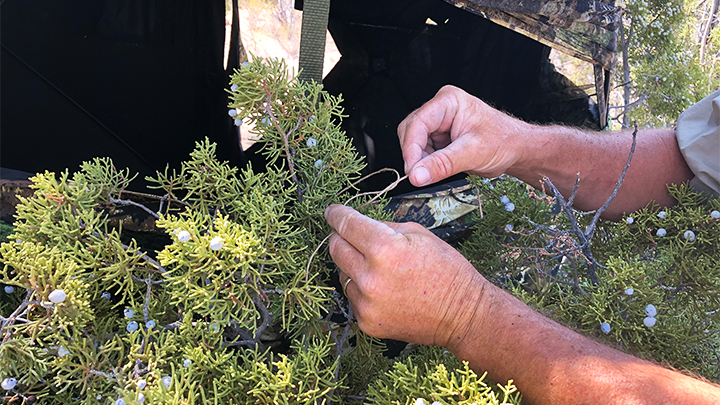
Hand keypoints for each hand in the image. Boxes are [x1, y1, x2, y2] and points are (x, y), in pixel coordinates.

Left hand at [324, 204, 486, 346]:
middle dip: (340, 237)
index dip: (336, 214)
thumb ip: (384, 226)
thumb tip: (360, 223)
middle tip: (349, 234)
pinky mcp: (367, 322)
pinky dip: (362, 289)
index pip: (346, 224)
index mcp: (384, 249)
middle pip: (335, 248)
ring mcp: (367, 303)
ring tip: (379, 267)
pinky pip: (353, 297)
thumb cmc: (447, 271)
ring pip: (342, 274)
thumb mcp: (419, 233)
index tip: (332, 211)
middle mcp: (370, 278)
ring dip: (352, 265)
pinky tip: (384, 289)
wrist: (463, 314)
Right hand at [398, 85, 530, 186]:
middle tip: (422, 175)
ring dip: (421, 161)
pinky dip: (427, 164)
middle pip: (410, 132)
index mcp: (448, 102)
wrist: (516, 149)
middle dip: (415, 155)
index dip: (411, 149)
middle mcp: (440, 109)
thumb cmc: (503, 141)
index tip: (412, 172)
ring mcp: (438, 123)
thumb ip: (442, 164)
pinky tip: (442, 168)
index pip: (417, 124)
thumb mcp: (472, 153)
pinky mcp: (439, 138)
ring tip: (442, 169)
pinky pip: (422, 152)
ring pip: (414, 143)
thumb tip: (417, 175)